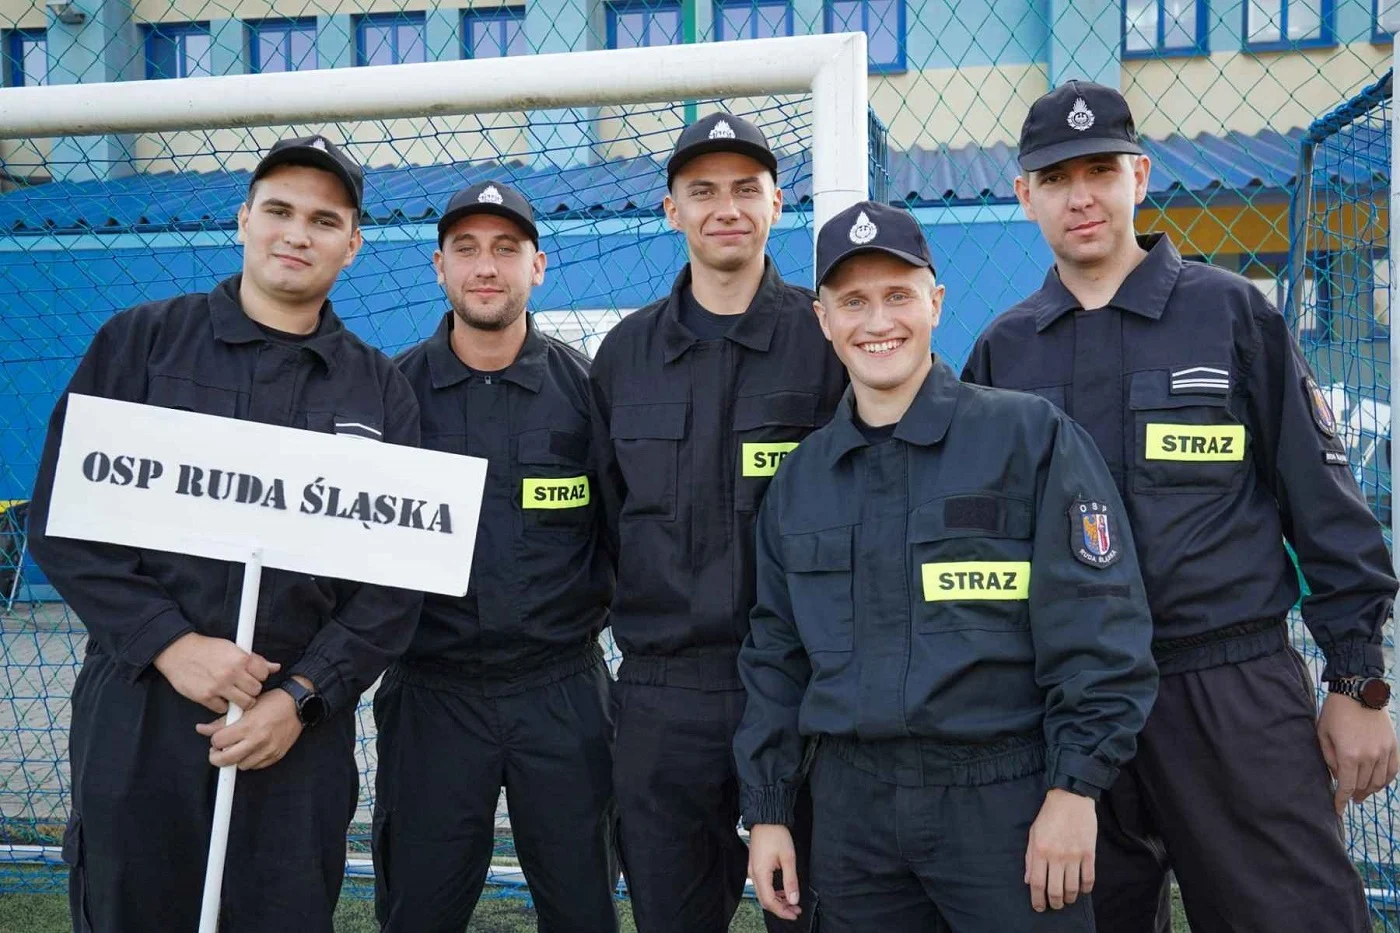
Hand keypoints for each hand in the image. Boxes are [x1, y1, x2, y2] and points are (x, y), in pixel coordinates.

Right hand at [153, 632, 279, 713]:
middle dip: (251, 689)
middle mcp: (231, 673)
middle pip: (256, 691)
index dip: (259, 676)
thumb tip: (275, 667)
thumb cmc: (207, 649)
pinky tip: (219, 696)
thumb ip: (255, 659)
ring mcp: (218, 687)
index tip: (252, 675)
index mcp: (240, 659)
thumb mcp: (233, 648)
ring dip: (241, 700)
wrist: (178, 652)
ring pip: (244, 703)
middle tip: (243, 686)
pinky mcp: (205, 697)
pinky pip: (223, 709)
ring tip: (234, 693)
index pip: (264, 674)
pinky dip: (222, 705)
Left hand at [195, 677, 307, 769]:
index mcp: (248, 726)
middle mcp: (257, 740)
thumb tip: (201, 729)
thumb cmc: (272, 702)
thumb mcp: (245, 707)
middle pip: (225, 760)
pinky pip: (255, 766)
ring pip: (240, 765)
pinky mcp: (276, 756)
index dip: (215, 740)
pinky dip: (250, 760)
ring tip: (239, 747)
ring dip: (236, 758)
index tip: (218, 738)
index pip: (218, 742)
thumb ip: (222, 721)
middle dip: (217, 757)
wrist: (298, 705)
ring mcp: (268, 750)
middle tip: (218, 751)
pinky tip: (252, 749)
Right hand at [748, 824, 800, 920]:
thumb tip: (793, 899)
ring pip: (763, 894)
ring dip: (777, 901)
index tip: (795, 913)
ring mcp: (753, 871)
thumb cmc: (776, 834)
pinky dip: (773, 892)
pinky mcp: (755, 867)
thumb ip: (791, 880)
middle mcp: (753, 874)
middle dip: (780, 908)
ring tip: (792, 902)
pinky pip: (763, 885)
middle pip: (765, 900)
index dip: (782, 911)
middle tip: (795, 911)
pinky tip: (783, 891)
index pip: (769, 901)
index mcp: (760, 873)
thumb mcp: (788, 858)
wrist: (766, 819)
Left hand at [1025, 788, 1095, 911]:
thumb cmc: (1048, 816)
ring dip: (1070, 898)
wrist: (1070, 799)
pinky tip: (1082, 890)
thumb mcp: (1033, 834)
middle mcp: (1057, 856)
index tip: (1039, 907)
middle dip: (1055, 903)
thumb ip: (1030, 858)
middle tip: (1055, 905)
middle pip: (1055, 890)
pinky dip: (1086, 889)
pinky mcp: (1089, 853)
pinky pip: (1089, 878)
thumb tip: (1029, 881)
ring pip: (1073, 888)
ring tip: (1067, 900)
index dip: (1038, 900)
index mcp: (1040, 851)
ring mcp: (1074, 856)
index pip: (1037, 884)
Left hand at [1318, 692, 1398, 813]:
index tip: (1337, 809)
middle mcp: (1369, 756)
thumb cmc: (1335, 712)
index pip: (1346, 786)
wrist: (1358, 691)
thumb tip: (1337, 776)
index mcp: (1348, 755)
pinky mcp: (1393, 746)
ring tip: (1362, 793)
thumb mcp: (1323, 734)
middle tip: (1349, 798)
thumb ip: (1329, 758)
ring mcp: (1384, 751)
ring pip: (1379, 781)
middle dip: (1354, 795)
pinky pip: (1392, 771)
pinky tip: (1378, 784)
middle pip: (1363, 785)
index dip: (1341, 800)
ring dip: (1370, 790)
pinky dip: (1385, 781)